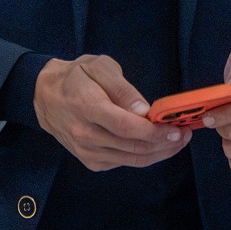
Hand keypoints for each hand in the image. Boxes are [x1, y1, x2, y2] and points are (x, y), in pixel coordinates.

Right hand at [34, 54, 191, 172]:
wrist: (45, 96)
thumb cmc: (75, 76)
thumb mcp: (98, 66)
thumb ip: (122, 87)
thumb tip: (143, 110)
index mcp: (87, 107)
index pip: (125, 126)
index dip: (154, 131)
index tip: (177, 128)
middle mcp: (85, 134)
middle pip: (133, 147)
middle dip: (165, 143)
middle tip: (185, 134)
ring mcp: (87, 152)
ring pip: (132, 159)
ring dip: (159, 153)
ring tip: (177, 141)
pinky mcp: (90, 162)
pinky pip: (124, 163)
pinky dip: (144, 156)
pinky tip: (155, 145)